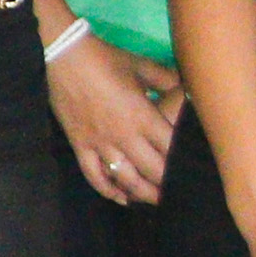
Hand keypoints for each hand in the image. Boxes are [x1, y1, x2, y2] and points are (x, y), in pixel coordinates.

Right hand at [48, 32, 177, 206]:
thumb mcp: (141, 66)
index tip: (191, 170)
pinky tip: (120, 198)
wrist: (64, 56)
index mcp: (142, 116)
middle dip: (168, 184)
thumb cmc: (106, 59)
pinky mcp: (81, 146)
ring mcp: (100, 144)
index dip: (182, 163)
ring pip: (126, 179)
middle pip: (153, 171)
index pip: (170, 149)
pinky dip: (108, 191)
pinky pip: (95, 176)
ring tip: (155, 200)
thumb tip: (186, 87)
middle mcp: (124, 136)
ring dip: (142, 194)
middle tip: (178, 191)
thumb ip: (167, 79)